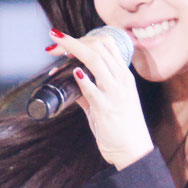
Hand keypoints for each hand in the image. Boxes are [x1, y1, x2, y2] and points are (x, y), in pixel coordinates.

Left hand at [48, 29, 152, 169]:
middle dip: (73, 41)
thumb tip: (70, 80)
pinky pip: (92, 89)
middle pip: (98, 47)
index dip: (84, 37)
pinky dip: (81, 79)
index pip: (107, 43)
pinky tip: (73, 73)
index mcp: (123, 75)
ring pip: (95, 60)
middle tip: (54, 40)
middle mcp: (121, 80)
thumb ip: (89, 90)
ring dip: (73, 49)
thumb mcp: (108, 102)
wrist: (133, 150)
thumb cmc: (121, 126)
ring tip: (57, 47)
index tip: (66, 41)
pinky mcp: (106, 108)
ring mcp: (115, 93)